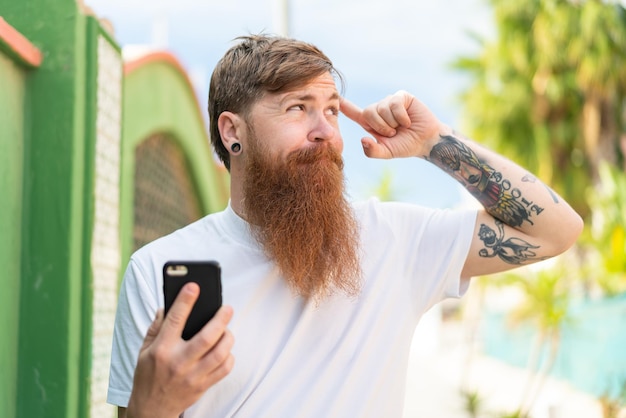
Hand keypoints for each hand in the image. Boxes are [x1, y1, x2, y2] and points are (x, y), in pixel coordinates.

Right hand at [126, 283, 234, 417]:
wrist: (151, 410)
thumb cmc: (148, 376)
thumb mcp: (144, 350)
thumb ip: (156, 328)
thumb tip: (166, 306)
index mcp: (161, 350)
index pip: (175, 320)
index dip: (185, 301)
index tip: (194, 286)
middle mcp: (178, 362)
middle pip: (206, 337)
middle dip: (220, 319)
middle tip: (227, 308)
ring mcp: (192, 376)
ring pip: (219, 353)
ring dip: (228, 338)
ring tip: (227, 329)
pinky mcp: (202, 386)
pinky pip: (224, 369)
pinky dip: (229, 357)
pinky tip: (225, 350)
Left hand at [340, 90, 443, 158]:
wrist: (426, 141)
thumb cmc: (406, 146)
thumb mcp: (386, 152)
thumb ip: (372, 151)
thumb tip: (363, 139)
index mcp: (371, 123)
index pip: (354, 113)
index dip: (344, 106)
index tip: (334, 98)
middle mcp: (378, 110)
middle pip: (367, 112)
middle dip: (380, 126)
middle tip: (393, 133)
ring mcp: (389, 102)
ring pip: (382, 109)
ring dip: (393, 122)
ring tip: (401, 127)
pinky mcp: (401, 97)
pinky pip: (394, 104)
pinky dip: (401, 117)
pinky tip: (408, 121)